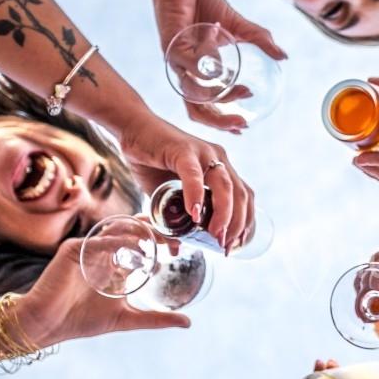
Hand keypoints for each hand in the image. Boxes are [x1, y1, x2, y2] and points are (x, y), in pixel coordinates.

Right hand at [13, 237, 190, 345]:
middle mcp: (102, 253)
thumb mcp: (127, 319)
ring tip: (159, 240)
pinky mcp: (73, 250)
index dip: (160, 242)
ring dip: (139, 232)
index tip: (178, 248)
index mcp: (114, 265)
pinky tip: (134, 247)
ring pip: (117, 231)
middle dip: (155, 233)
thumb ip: (156, 319)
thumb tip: (188, 322)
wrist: (46, 325)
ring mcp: (87, 249)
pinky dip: (116, 241)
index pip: (140, 245)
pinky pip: (97, 240)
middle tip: (174, 240)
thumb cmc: (81, 321)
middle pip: (132, 233)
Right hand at [116, 118, 256, 251]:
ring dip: (224, 213)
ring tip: (215, 234)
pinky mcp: (183, 149)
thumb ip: (175, 219)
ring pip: (224, 185)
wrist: (132, 129)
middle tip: (225, 245)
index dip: (246, 222)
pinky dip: (196, 195)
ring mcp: (203, 152)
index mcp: (221, 168)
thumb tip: (177, 248)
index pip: (245, 197)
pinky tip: (194, 214)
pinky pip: (194, 174)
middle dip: (237, 224)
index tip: (237, 245)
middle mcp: (218, 158)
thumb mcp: (166, 197)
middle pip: (240, 195)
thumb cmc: (151, 162)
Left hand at [147, 0, 285, 133]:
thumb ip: (259, 40)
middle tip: (242, 122)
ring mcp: (176, 61)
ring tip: (244, 89)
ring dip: (221, 93)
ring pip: (194, 92)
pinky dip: (210, 50)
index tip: (243, 126)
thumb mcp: (236, 25)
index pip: (205, 105)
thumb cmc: (202, 1)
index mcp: (196, 71)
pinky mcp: (171, 46)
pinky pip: (194, 61)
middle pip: (196, 109)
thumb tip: (283, 56)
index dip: (221, 120)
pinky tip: (217, 31)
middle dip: (219, 121)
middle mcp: (184, 71)